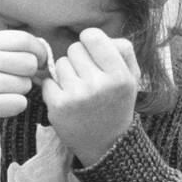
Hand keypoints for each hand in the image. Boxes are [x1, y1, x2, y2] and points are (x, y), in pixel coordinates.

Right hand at [0, 31, 49, 141]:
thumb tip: (34, 52)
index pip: (24, 39)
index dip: (37, 50)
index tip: (37, 60)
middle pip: (30, 62)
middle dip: (28, 74)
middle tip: (14, 80)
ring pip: (26, 85)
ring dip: (17, 92)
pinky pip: (20, 104)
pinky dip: (12, 107)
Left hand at [41, 29, 139, 165]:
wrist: (107, 145)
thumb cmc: (118, 104)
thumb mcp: (133, 77)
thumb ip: (122, 49)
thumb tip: (94, 36)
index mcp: (120, 76)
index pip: (92, 36)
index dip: (91, 41)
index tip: (94, 53)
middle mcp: (99, 85)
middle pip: (74, 48)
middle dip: (79, 59)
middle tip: (88, 77)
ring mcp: (77, 96)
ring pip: (60, 63)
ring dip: (67, 73)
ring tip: (80, 89)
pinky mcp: (58, 107)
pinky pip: (48, 80)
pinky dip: (55, 88)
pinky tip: (68, 99)